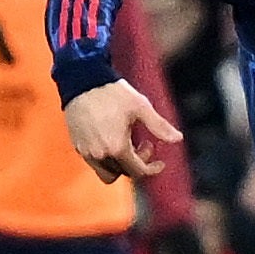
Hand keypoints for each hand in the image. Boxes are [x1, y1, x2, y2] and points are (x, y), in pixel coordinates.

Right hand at [65, 80, 180, 181]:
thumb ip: (159, 126)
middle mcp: (100, 154)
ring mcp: (86, 151)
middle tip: (143, 143)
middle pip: (123, 173)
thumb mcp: (140, 107)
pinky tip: (111, 138)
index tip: (159, 162)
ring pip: (107, 171)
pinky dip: (106, 158)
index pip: (138, 171)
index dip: (152, 169)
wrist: (81, 81)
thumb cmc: (112, 93)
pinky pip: (94, 162)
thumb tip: (178, 138)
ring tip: (126, 143)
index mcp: (117, 147)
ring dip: (120, 163)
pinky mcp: (77, 144)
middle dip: (137, 163)